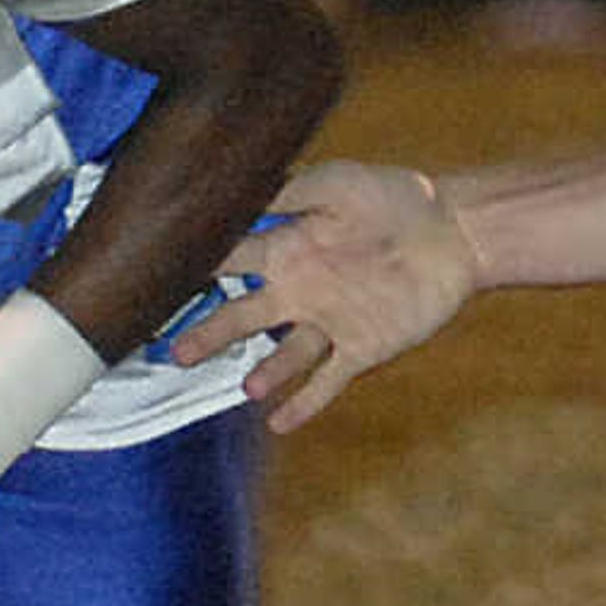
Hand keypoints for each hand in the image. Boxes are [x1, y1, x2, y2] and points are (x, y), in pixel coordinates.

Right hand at [162, 159, 485, 431]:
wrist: (454, 231)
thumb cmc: (394, 198)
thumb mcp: (336, 183)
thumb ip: (289, 192)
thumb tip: (239, 190)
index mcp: (287, 249)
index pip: (229, 263)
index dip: (192, 270)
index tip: (151, 281)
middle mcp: (300, 290)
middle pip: (243, 318)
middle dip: (209, 334)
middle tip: (175, 351)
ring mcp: (329, 323)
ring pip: (285, 356)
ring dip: (266, 373)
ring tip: (248, 388)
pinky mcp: (362, 347)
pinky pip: (328, 381)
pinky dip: (305, 403)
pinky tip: (282, 422)